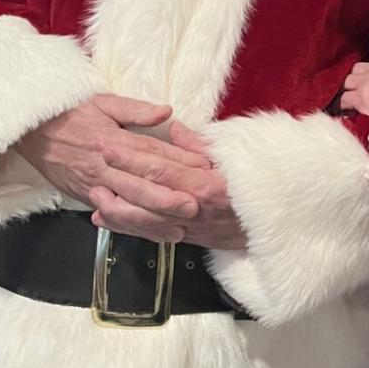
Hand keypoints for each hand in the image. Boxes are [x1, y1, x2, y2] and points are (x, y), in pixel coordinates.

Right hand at [17, 94, 206, 217]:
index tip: (202, 168)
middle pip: (141, 184)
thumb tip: (167, 112)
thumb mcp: (104, 102)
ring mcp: (93, 184)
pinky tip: (151, 233)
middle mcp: (103, 165)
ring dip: (154, 218)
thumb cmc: (71, 113)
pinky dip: (133, 226)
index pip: (152, 152)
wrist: (32, 131)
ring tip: (179, 227)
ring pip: (128, 205)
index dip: (178, 161)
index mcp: (112, 139)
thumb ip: (137, 109)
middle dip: (169, 197)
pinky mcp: (86, 197)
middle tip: (195, 206)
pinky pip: (112, 215)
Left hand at [88, 121, 246, 249]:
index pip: (161, 170)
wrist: (274, 225)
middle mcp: (193, 210)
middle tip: (93, 168)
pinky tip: (105, 220)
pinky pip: (150, 235)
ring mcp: (187, 228)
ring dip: (115, 209)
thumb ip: (201, 145)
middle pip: (146, 197)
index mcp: (205, 186)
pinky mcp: (186, 239)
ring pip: (143, 221)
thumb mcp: (236, 159)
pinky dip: (126, 228)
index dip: (133, 159)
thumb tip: (174, 128)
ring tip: (94, 195)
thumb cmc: (257, 187)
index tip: (111, 146)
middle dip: (117, 181)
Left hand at [340, 52, 368, 119]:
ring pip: (349, 80)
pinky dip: (345, 105)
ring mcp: (368, 81)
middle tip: (364, 89)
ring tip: (354, 98)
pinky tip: (348, 110)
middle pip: (360, 68)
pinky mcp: (361, 98)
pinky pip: (345, 98)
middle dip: (360, 77)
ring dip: (351, 89)